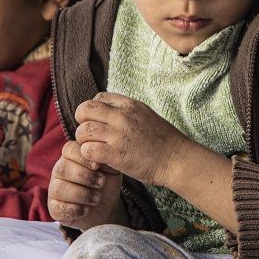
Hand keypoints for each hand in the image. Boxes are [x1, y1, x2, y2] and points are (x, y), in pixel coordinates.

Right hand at [48, 140, 123, 229]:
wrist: (106, 207)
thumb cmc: (105, 184)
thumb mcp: (110, 169)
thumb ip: (106, 160)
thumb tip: (99, 156)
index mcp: (71, 157)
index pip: (69, 149)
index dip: (83, 157)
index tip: (98, 165)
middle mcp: (59, 172)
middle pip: (62, 168)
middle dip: (84, 176)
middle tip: (101, 183)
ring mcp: (54, 190)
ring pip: (59, 188)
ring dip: (81, 194)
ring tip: (97, 198)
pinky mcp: (55, 208)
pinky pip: (57, 208)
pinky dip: (74, 210)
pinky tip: (87, 209)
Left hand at [75, 93, 190, 186]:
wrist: (177, 160)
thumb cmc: (164, 142)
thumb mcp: (146, 116)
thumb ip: (127, 113)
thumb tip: (109, 113)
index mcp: (130, 105)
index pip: (98, 97)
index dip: (93, 111)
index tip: (97, 123)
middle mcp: (122, 116)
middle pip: (85, 110)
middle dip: (81, 122)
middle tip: (88, 136)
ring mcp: (118, 135)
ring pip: (83, 131)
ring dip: (84, 142)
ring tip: (92, 150)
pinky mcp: (116, 154)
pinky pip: (88, 150)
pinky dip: (88, 156)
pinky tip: (97, 161)